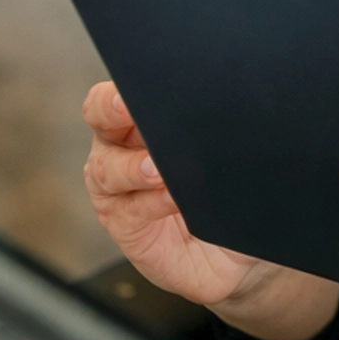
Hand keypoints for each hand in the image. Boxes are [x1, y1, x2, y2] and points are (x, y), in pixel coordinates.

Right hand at [80, 83, 338, 339]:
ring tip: (159, 170)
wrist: (238, 249)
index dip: (115, 93)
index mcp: (139, 123)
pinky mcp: (126, 228)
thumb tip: (228, 102)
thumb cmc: (227, 190)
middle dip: (113, 114)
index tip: (135, 90)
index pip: (111, 99)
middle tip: (132, 112)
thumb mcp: (224, 151)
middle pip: (100, 122)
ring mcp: (117, 192)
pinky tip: (173, 199)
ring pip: (107, 170)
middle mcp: (119, 152)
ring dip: (134, 167)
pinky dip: (152, 203)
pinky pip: (130, 212)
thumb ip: (214, 127)